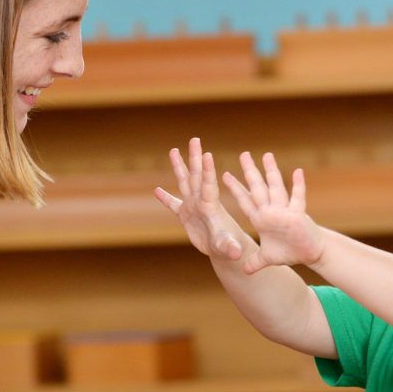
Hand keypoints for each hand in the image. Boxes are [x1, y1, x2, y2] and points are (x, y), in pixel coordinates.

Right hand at [155, 137, 246, 260]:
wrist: (225, 250)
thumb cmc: (230, 247)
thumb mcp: (229, 247)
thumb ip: (230, 247)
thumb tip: (236, 253)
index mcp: (211, 207)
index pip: (208, 185)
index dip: (207, 170)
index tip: (206, 154)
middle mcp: (201, 202)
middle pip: (196, 176)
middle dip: (195, 158)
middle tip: (195, 139)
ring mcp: (192, 207)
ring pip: (184, 182)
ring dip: (179, 167)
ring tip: (173, 150)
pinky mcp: (186, 216)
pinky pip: (173, 204)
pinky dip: (165, 198)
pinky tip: (156, 190)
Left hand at [223, 151, 324, 273]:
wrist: (310, 252)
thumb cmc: (289, 251)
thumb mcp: (267, 258)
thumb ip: (255, 262)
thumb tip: (244, 271)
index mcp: (261, 219)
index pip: (246, 201)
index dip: (236, 189)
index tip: (224, 175)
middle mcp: (271, 211)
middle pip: (259, 188)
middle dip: (250, 172)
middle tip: (243, 154)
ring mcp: (284, 211)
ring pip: (276, 188)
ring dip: (272, 172)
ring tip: (267, 155)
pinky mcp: (298, 215)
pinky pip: (298, 198)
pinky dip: (298, 186)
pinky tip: (297, 172)